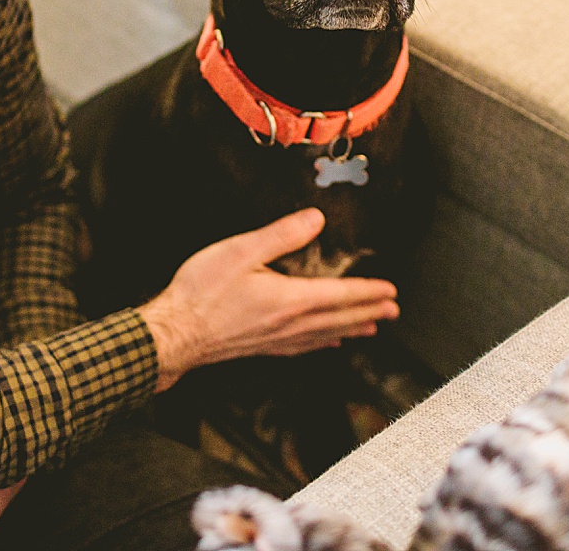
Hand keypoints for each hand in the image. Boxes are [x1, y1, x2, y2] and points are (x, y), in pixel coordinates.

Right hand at [138, 208, 398, 391]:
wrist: (175, 334)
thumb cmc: (201, 293)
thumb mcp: (241, 252)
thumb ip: (281, 235)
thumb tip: (315, 220)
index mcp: (290, 299)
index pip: (341, 296)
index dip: (368, 292)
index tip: (390, 290)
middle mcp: (290, 324)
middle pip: (340, 318)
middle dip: (369, 312)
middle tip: (393, 310)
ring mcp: (277, 340)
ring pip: (326, 335)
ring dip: (352, 329)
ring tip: (371, 327)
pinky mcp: (262, 347)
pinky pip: (304, 346)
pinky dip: (323, 342)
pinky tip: (327, 342)